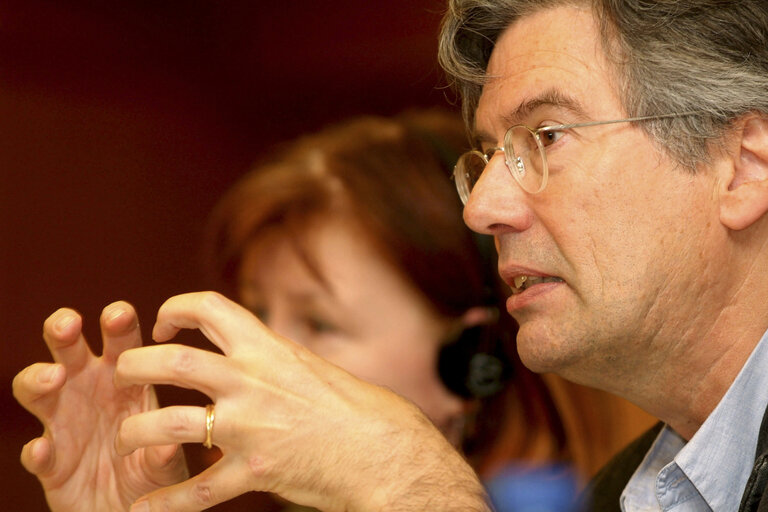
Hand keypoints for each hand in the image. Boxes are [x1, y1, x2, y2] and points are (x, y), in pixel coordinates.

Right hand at [13, 302, 188, 511]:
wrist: (133, 511)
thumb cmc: (155, 471)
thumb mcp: (167, 462)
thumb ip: (166, 454)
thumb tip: (168, 445)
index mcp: (126, 380)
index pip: (120, 341)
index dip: (118, 323)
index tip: (120, 315)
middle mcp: (89, 392)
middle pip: (69, 350)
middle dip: (63, 329)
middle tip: (70, 324)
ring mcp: (64, 424)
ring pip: (37, 389)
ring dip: (38, 378)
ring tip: (54, 376)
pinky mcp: (49, 463)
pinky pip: (35, 453)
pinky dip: (36, 451)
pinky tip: (43, 449)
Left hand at [115, 292, 490, 511]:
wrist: (383, 451)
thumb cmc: (355, 408)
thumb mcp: (310, 367)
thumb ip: (271, 360)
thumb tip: (250, 354)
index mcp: (268, 348)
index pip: (209, 308)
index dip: (175, 309)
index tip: (163, 326)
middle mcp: (251, 380)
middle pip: (171, 361)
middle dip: (134, 366)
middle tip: (123, 378)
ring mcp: (248, 426)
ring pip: (166, 422)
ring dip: (135, 433)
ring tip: (126, 441)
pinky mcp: (252, 471)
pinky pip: (195, 491)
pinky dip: (165, 503)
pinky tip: (145, 509)